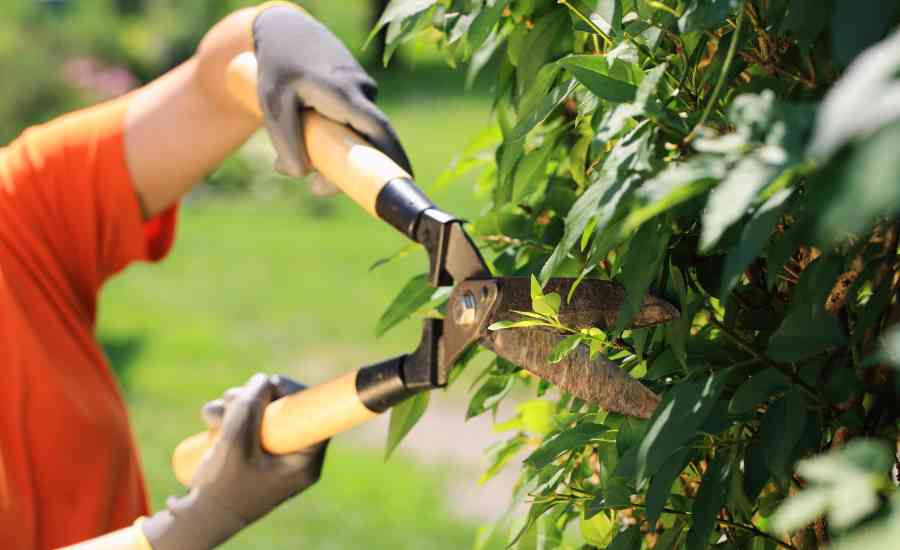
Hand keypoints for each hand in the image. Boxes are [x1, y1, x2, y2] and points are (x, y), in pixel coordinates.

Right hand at [142, 374, 327, 549]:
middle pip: (285, 409)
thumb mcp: (235, 444)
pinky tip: (210, 422)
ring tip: (211, 418)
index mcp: (303, 462)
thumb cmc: (221, 489)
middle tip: (229, 400)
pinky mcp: (253, 450)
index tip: (273, 384)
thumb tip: (264, 380)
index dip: (295, 393)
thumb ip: (249, 408)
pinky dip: (228, 416)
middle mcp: (292, 455)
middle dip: (254, 398)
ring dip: (235, 405)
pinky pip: (247, 422)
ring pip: (262, 412)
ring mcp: (272, 453)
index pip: (314, 417)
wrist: (197, 519)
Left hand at [252, 4, 411, 178]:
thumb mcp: (273, 105)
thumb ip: (286, 143)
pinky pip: (351, 124)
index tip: (406, 180)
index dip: (394, 157)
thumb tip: (301, 176)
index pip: (379, 130)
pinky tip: (303, 135)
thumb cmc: (279, 66)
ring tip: (293, 159)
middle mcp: (361, 92)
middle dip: (352, 170)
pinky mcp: (355, 95)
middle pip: (369, 141)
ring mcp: (362, 92)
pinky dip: (332, 138)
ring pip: (355, 134)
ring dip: (332, 153)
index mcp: (345, 94)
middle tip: (317, 188)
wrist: (287, 29)